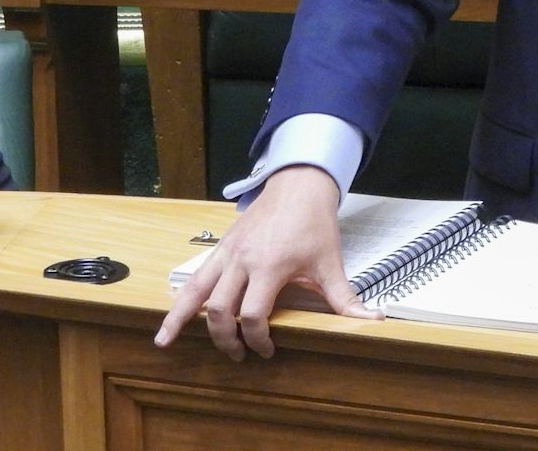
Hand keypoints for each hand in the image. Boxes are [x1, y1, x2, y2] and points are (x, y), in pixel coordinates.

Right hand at [152, 165, 380, 358]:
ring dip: (181, 318)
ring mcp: (228, 252)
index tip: (268, 351)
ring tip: (163, 342)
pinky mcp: (221, 246)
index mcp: (269, 266)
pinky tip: (170, 315)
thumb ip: (345, 297)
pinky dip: (181, 297)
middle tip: (236, 355)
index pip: (254, 315)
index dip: (259, 339)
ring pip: (196, 290)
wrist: (298, 184)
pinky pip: (196, 276)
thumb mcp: (331, 261)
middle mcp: (242, 260)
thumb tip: (373, 320)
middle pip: (220, 309)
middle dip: (225, 338)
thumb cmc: (314, 223)